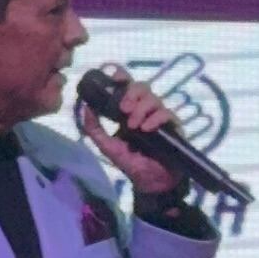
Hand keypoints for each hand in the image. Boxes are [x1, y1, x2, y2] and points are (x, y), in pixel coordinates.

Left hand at [76, 63, 181, 203]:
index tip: (114, 77)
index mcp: (129, 110)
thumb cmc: (130, 162)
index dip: (121, 75)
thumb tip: (85, 106)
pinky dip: (155, 118)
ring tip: (134, 126)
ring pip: (154, 98)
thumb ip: (94, 128)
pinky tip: (147, 129)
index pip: (127, 85)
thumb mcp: (107, 146)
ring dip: (141, 109)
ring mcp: (159, 116)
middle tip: (123, 109)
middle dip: (131, 93)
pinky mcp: (173, 126)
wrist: (150, 182)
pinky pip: (167, 113)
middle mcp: (145, 109)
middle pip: (142, 86)